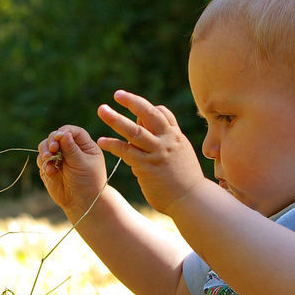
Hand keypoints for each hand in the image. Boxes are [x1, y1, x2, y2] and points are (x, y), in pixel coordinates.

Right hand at [37, 125, 107, 219]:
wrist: (82, 202)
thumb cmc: (88, 182)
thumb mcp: (82, 164)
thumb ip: (72, 149)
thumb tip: (63, 133)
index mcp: (85, 146)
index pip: (73, 132)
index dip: (65, 131)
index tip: (59, 136)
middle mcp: (71, 149)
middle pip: (56, 136)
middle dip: (52, 140)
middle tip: (53, 148)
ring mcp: (59, 158)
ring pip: (46, 146)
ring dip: (45, 150)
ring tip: (48, 158)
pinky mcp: (49, 167)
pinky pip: (41, 159)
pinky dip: (43, 162)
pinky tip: (50, 171)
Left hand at [97, 90, 204, 214]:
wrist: (193, 200)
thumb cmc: (186, 183)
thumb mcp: (181, 157)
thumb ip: (167, 145)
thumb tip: (151, 138)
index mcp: (176, 137)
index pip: (163, 114)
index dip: (149, 108)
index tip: (136, 108)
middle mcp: (168, 141)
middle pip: (149, 114)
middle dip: (133, 102)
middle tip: (117, 94)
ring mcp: (157, 152)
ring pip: (134, 130)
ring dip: (116, 119)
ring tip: (102, 110)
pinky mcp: (147, 166)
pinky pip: (126, 151)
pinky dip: (113, 144)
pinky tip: (101, 141)